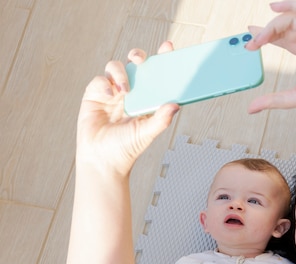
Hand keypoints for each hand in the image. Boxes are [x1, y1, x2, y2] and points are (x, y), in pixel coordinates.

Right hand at [76, 42, 178, 176]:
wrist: (102, 160)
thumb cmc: (126, 148)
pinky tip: (109, 96)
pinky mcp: (94, 95)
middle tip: (141, 60)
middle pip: (135, 64)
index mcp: (146, 98)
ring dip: (121, 73)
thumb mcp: (147, 133)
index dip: (161, 58)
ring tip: (125, 90)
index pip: (155, 73)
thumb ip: (161, 120)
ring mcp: (112, 92)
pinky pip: (99, 80)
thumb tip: (176, 105)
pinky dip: (104, 84)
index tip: (168, 47)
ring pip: (116, 67)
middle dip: (138, 56)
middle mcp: (130, 92)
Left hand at [246, 1, 295, 114]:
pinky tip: (274, 8)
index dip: (266, 37)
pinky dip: (291, 4)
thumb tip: (252, 108)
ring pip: (292, 19)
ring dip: (273, 26)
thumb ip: (274, 100)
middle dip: (265, 33)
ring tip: (260, 38)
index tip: (250, 41)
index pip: (285, 39)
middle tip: (251, 43)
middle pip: (285, 28)